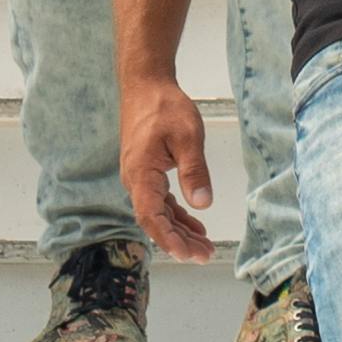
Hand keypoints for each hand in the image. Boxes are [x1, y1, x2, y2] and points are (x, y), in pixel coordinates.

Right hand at [122, 70, 217, 258]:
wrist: (145, 86)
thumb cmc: (164, 107)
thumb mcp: (188, 137)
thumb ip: (194, 171)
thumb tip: (203, 204)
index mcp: (141, 174)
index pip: (151, 217)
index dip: (168, 239)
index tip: (187, 255)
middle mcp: (135, 180)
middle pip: (155, 221)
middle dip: (179, 242)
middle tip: (205, 256)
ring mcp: (140, 178)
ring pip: (158, 214)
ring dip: (180, 231)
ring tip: (205, 247)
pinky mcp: (146, 173)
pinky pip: (160, 201)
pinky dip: (177, 215)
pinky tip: (195, 226)